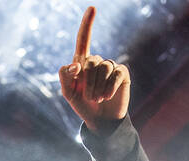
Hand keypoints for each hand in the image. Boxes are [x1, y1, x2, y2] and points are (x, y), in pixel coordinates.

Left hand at [57, 7, 129, 131]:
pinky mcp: (122, 74)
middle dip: (88, 82)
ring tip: (98, 99)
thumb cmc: (83, 106)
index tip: (92, 8)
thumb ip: (65, 77)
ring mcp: (111, 67)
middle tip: (89, 98)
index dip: (87, 24)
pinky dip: (110, 87)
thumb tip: (75, 65)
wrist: (101, 120)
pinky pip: (116, 74)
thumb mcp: (69, 93)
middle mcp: (97, 62)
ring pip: (104, 67)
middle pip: (91, 61)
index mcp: (82, 63)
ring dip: (98, 87)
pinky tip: (107, 96)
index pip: (83, 40)